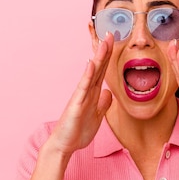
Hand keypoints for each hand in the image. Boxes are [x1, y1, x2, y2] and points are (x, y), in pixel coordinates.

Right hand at [48, 33, 113, 155]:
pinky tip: (91, 63)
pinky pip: (83, 88)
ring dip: (98, 58)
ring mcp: (80, 96)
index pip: (102, 72)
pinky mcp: (76, 104)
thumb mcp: (97, 117)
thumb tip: (109, 92)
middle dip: (105, 51)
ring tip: (104, 42)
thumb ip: (102, 104)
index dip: (108, 57)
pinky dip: (88, 75)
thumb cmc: (77, 131)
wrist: (64, 145)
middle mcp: (86, 91)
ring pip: (91, 73)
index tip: (114, 42)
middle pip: (98, 68)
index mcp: (92, 94)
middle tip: (111, 33)